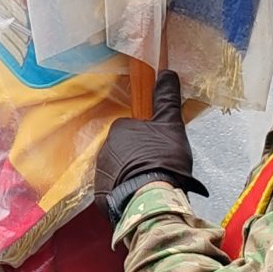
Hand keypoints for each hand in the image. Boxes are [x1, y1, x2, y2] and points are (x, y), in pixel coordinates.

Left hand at [95, 70, 206, 223]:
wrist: (151, 197)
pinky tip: (141, 194)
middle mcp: (105, 148)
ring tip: (152, 184)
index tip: (159, 149)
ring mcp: (101, 172)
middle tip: (158, 167)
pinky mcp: (102, 193)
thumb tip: (167, 74)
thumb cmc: (162, 158)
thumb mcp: (171, 125)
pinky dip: (126, 190)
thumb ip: (167, 100)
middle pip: (125, 149)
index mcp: (120, 129)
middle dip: (139, 156)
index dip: (148, 138)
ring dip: (132, 174)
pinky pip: (115, 188)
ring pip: (119, 169)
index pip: (133, 128)